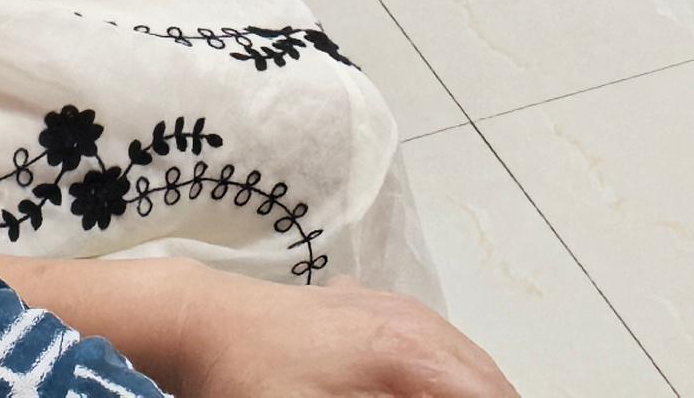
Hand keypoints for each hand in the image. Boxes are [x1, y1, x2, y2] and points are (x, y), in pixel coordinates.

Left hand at [164, 272, 517, 397]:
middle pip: (488, 379)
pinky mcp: (373, 305)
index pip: (490, 395)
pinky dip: (445, 377)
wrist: (204, 321)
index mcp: (412, 354)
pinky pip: (434, 344)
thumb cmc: (256, 385)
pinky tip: (417, 391)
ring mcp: (396, 307)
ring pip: (463, 359)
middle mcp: (417, 321)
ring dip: (468, 393)